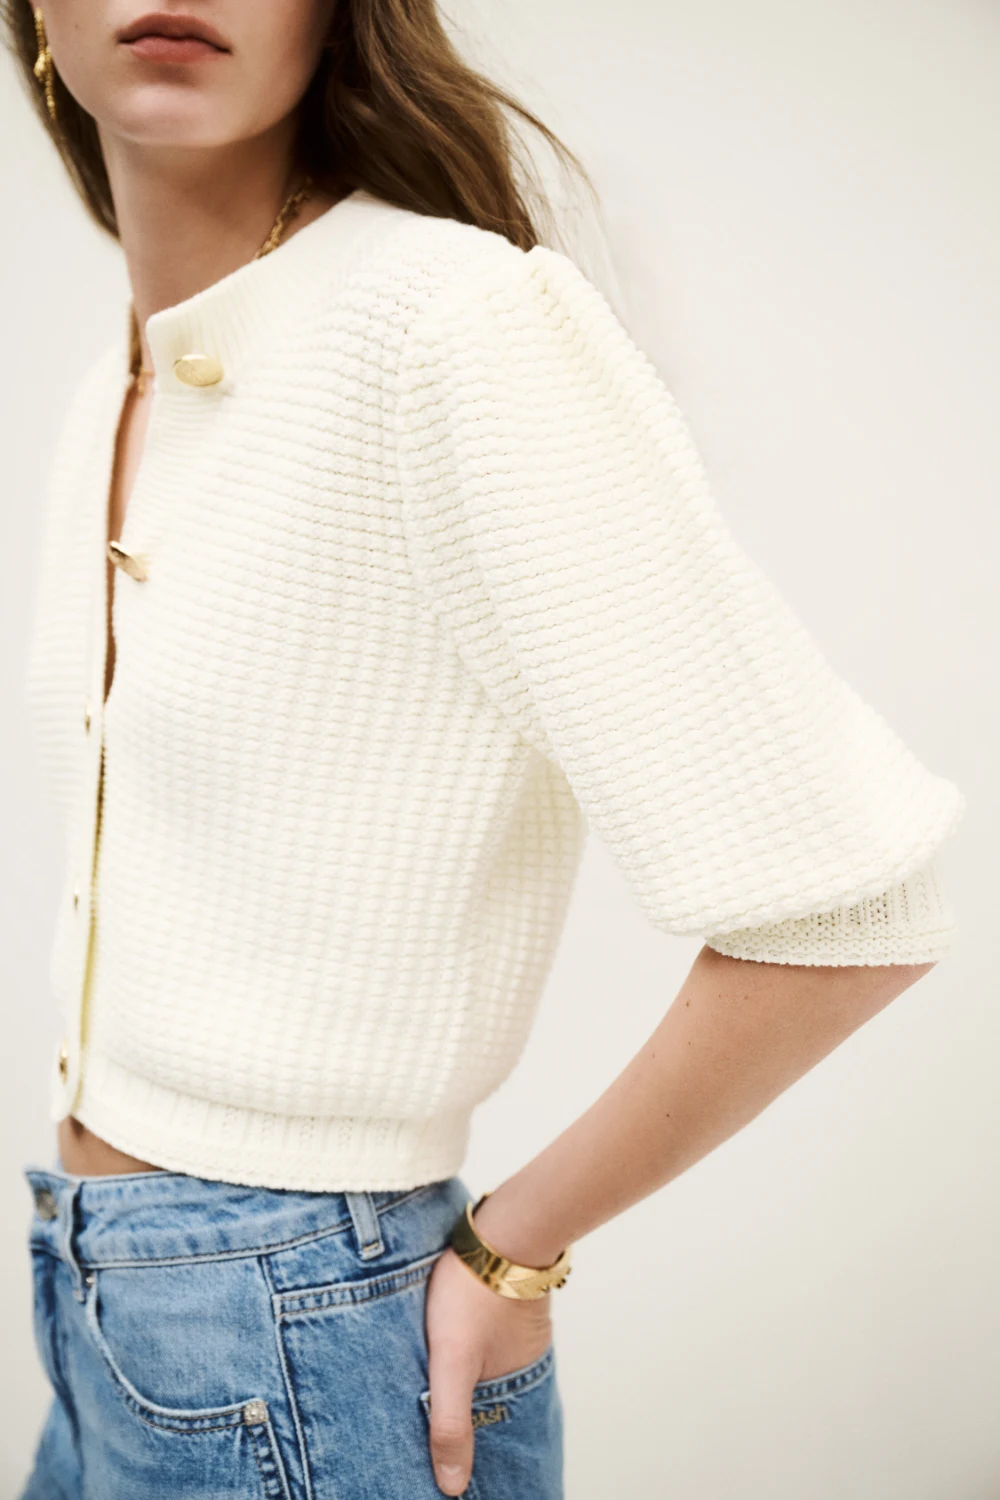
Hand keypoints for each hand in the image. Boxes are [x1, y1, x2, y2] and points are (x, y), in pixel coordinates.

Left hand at [424, 1245, 552, 1495]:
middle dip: (464, 1426)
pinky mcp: (499, 1310)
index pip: (493, 1436)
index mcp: (519, 1384)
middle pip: (490, 1407)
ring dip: (460, 1389)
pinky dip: (463, 1360)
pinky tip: (435, 1358)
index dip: (472, 1455)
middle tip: (426, 1446)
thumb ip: (449, 1420)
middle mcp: (523, 1363)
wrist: (499, 1226)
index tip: (443, 1478)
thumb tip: (452, 1487)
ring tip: (423, 1406)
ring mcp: (513, 1334)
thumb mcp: (452, 1360)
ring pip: (485, 1374)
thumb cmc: (473, 1291)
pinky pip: (481, 1347)